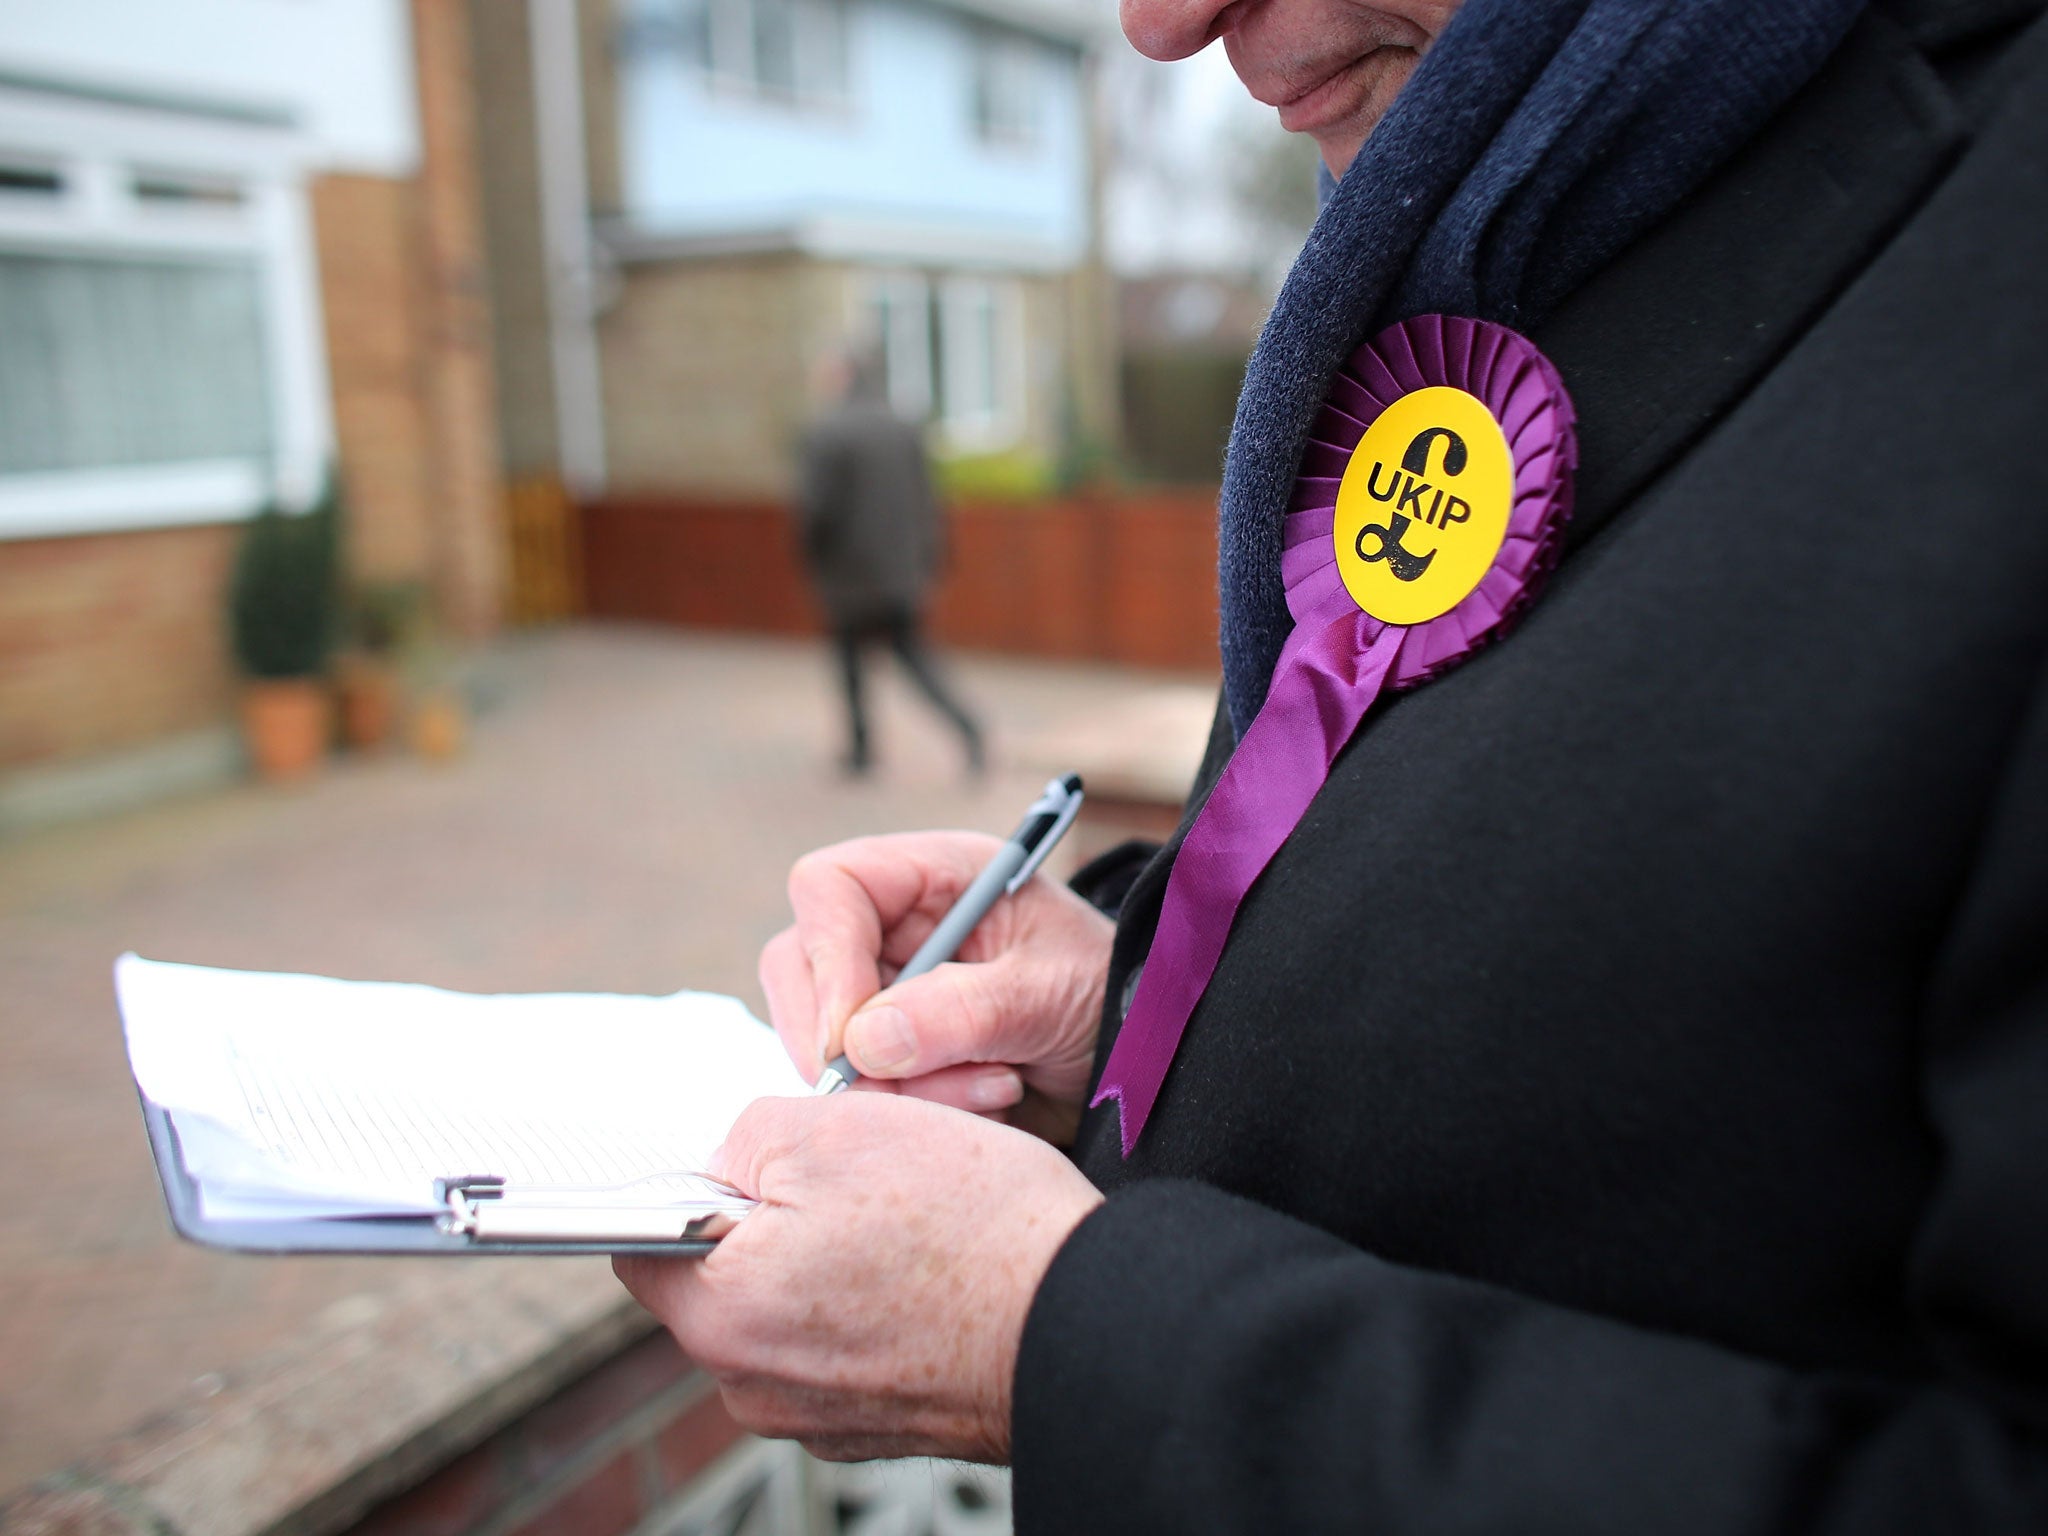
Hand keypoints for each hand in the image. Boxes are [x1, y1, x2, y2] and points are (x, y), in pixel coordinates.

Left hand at [615, 1092, 1102, 1461]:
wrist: (1092, 1321)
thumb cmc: (976, 1233)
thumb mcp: (840, 1125)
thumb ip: (749, 1134)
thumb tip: (731, 1156)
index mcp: (723, 1316)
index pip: (647, 1240)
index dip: (698, 1179)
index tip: (748, 1155)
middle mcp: (758, 1387)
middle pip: (729, 1272)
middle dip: (780, 1210)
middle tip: (854, 1168)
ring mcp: (823, 1415)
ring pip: (797, 1303)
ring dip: (835, 1251)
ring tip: (908, 1215)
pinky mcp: (884, 1420)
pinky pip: (852, 1341)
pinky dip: (878, 1298)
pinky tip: (933, 1262)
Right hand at [759, 832, 1114, 1143]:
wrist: (1142, 1060)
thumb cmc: (1111, 995)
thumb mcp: (1052, 994)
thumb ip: (964, 1011)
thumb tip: (862, 1041)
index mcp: (935, 876)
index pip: (830, 887)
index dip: (828, 956)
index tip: (852, 1035)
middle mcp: (896, 927)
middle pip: (801, 967)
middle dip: (846, 1041)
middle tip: (912, 1088)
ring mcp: (886, 991)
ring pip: (823, 1040)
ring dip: (894, 1086)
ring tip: (995, 1093)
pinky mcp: (891, 1052)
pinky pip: (859, 1086)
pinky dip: (912, 1111)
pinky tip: (989, 1105)